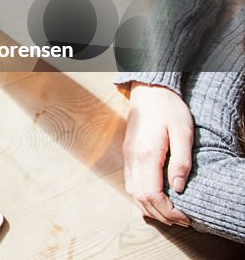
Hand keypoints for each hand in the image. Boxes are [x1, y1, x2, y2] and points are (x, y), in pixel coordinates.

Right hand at [123, 82, 193, 226]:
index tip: (184, 216)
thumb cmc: (168, 109)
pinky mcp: (128, 155)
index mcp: (146, 155)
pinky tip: (154, 201)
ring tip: (170, 214)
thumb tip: (178, 187)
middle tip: (181, 220)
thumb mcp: (183, 133)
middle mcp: (132, 159)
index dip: (168, 211)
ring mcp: (127, 157)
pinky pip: (131, 184)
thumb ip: (181, 161)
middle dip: (161, 214)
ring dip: (150, 208)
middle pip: (140, 198)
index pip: (151, 195)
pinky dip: (142, 198)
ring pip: (133, 193)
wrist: (149, 91)